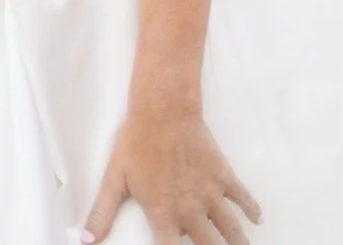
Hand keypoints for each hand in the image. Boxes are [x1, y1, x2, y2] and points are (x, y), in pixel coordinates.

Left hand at [82, 101, 258, 243]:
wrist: (163, 112)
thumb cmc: (135, 142)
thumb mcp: (114, 179)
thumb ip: (101, 213)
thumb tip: (85, 240)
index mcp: (163, 215)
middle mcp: (190, 211)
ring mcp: (210, 195)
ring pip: (230, 229)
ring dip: (237, 242)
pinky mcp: (223, 176)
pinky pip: (243, 198)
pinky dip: (252, 210)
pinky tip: (257, 219)